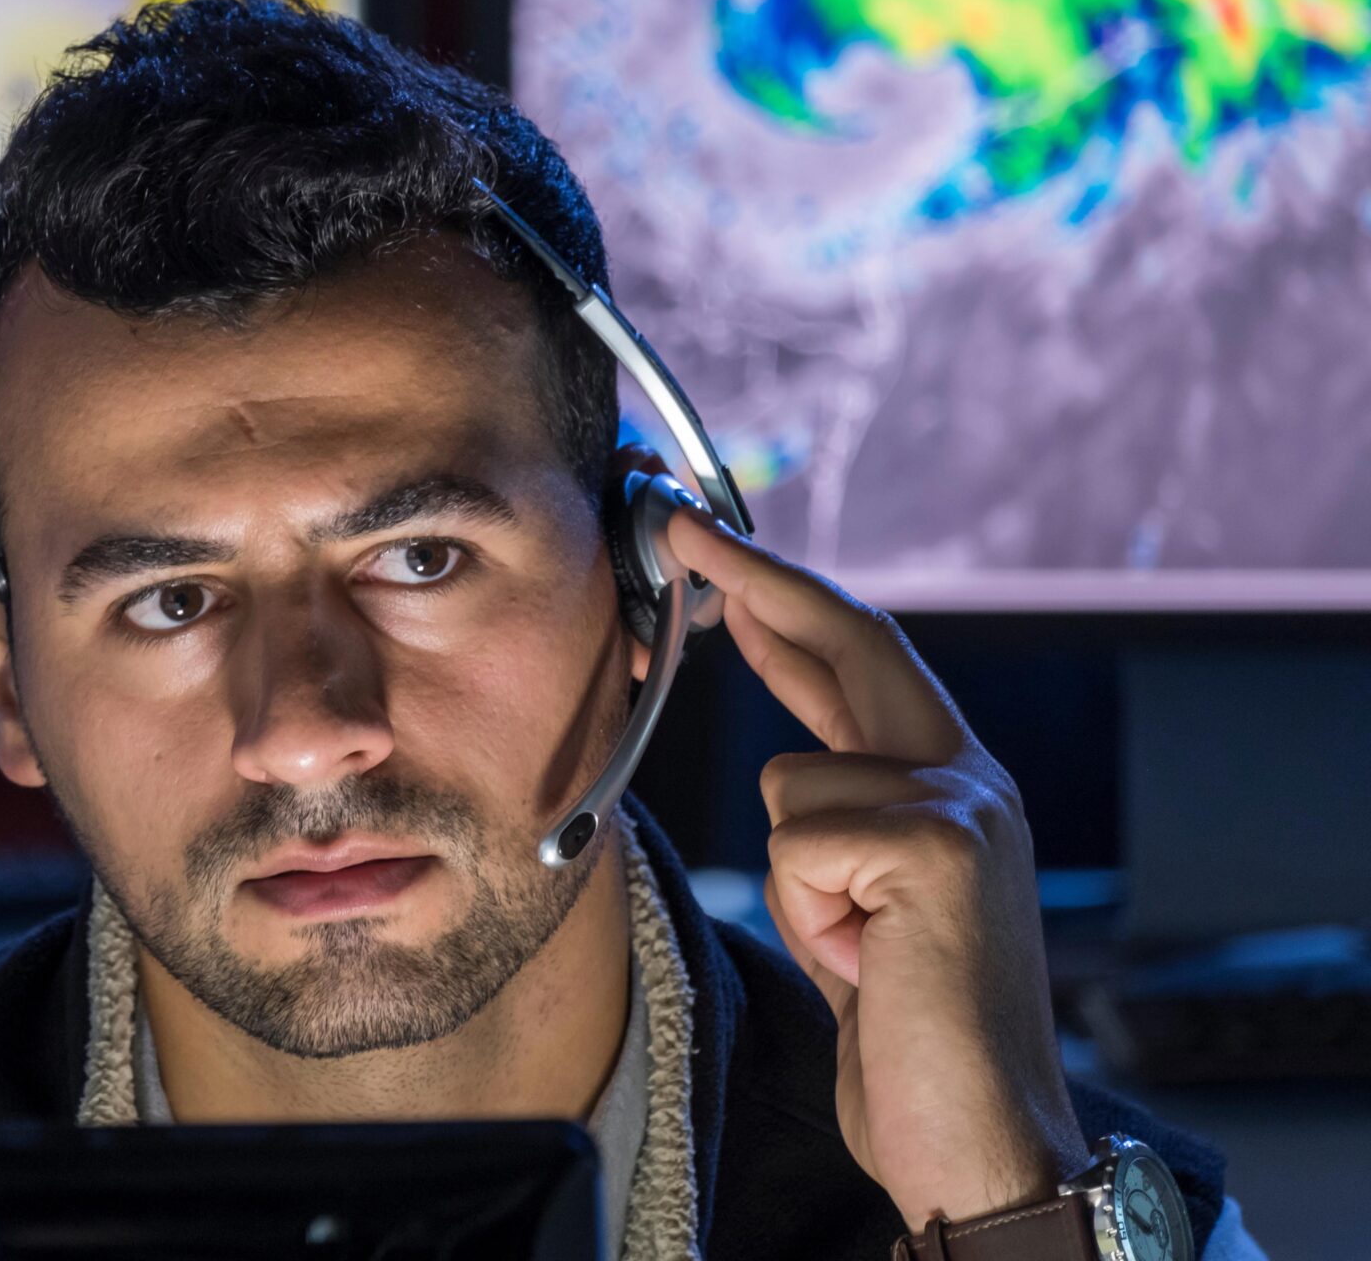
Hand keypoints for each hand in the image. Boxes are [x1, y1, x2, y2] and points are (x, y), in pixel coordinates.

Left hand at [666, 510, 1088, 1228]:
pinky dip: (809, 911)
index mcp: (952, 788)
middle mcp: (971, 779)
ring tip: (855, 949)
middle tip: (686, 529)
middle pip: (853, 643)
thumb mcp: (857, 907)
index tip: (720, 559)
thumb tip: (789, 760)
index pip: (862, 661)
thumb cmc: (909, 1035)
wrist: (979, 1135)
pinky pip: (799, 842)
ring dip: (792, 879)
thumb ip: (839, 826)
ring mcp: (963, 805)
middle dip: (759, 582)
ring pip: (791, 782)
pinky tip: (867, 960)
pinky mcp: (937, 846)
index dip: (788, 601)